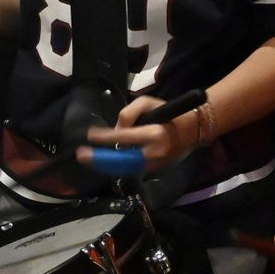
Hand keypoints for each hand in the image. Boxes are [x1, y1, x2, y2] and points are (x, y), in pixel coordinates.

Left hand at [76, 94, 198, 173]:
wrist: (193, 131)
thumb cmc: (169, 114)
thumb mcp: (149, 103)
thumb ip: (128, 114)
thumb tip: (116, 130)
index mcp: (154, 134)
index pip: (123, 137)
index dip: (105, 138)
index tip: (90, 136)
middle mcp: (153, 153)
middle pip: (121, 160)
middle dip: (100, 159)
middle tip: (81, 156)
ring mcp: (154, 165)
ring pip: (124, 168)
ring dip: (105, 164)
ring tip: (88, 160)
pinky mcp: (154, 170)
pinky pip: (131, 168)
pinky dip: (116, 165)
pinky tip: (103, 161)